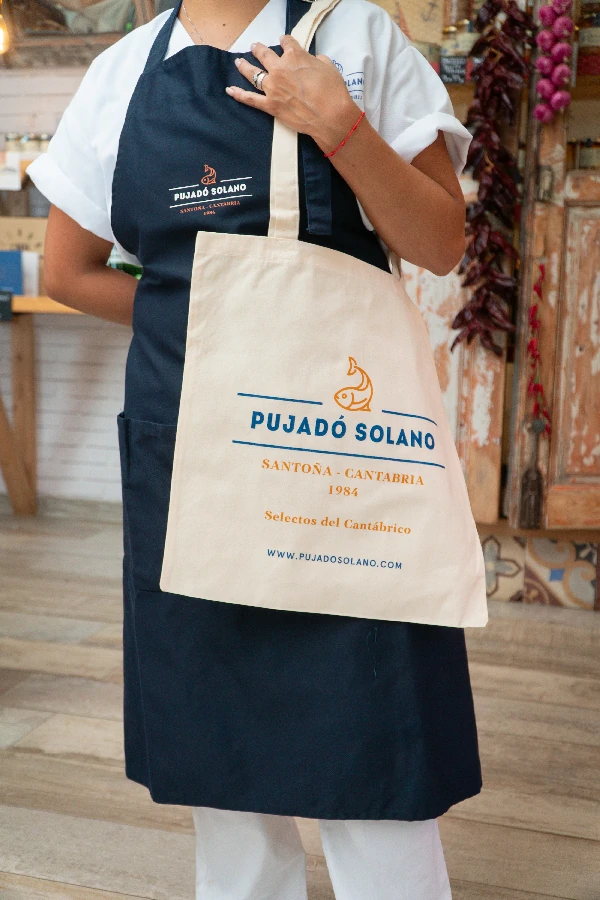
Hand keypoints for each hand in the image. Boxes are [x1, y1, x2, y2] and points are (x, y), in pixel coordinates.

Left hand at [226, 35, 359, 153]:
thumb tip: (313, 61)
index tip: (284, 41)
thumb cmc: (333, 91)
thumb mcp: (329, 67)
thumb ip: (317, 60)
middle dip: (259, 49)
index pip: (287, 42)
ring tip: (239, 62)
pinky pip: (250, 99)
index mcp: (295, 56)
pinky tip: (229, 90)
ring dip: (244, 66)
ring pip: (253, 73)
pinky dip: (238, 94)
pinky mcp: (270, 105)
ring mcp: (272, 87)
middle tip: (254, 47)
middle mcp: (280, 68)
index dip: (286, 41)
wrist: (329, 116)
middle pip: (264, 54)